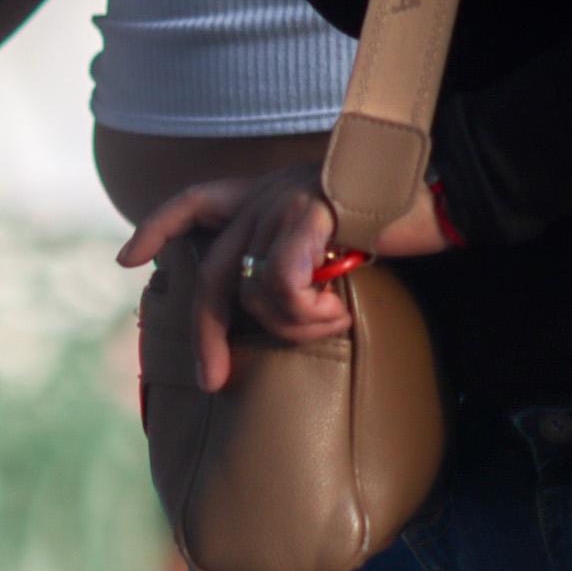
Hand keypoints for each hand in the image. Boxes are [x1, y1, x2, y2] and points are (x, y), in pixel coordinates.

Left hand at [114, 164, 450, 392]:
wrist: (445, 189)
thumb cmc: (394, 219)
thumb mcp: (328, 234)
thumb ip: (291, 251)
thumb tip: (271, 301)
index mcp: (265, 192)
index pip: (194, 200)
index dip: (157, 228)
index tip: (126, 260)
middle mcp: (266, 193)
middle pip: (213, 275)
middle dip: (206, 335)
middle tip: (211, 381)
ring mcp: (285, 201)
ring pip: (253, 292)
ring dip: (292, 325)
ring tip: (331, 321)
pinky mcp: (311, 214)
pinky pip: (282, 285)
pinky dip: (306, 312)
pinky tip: (337, 312)